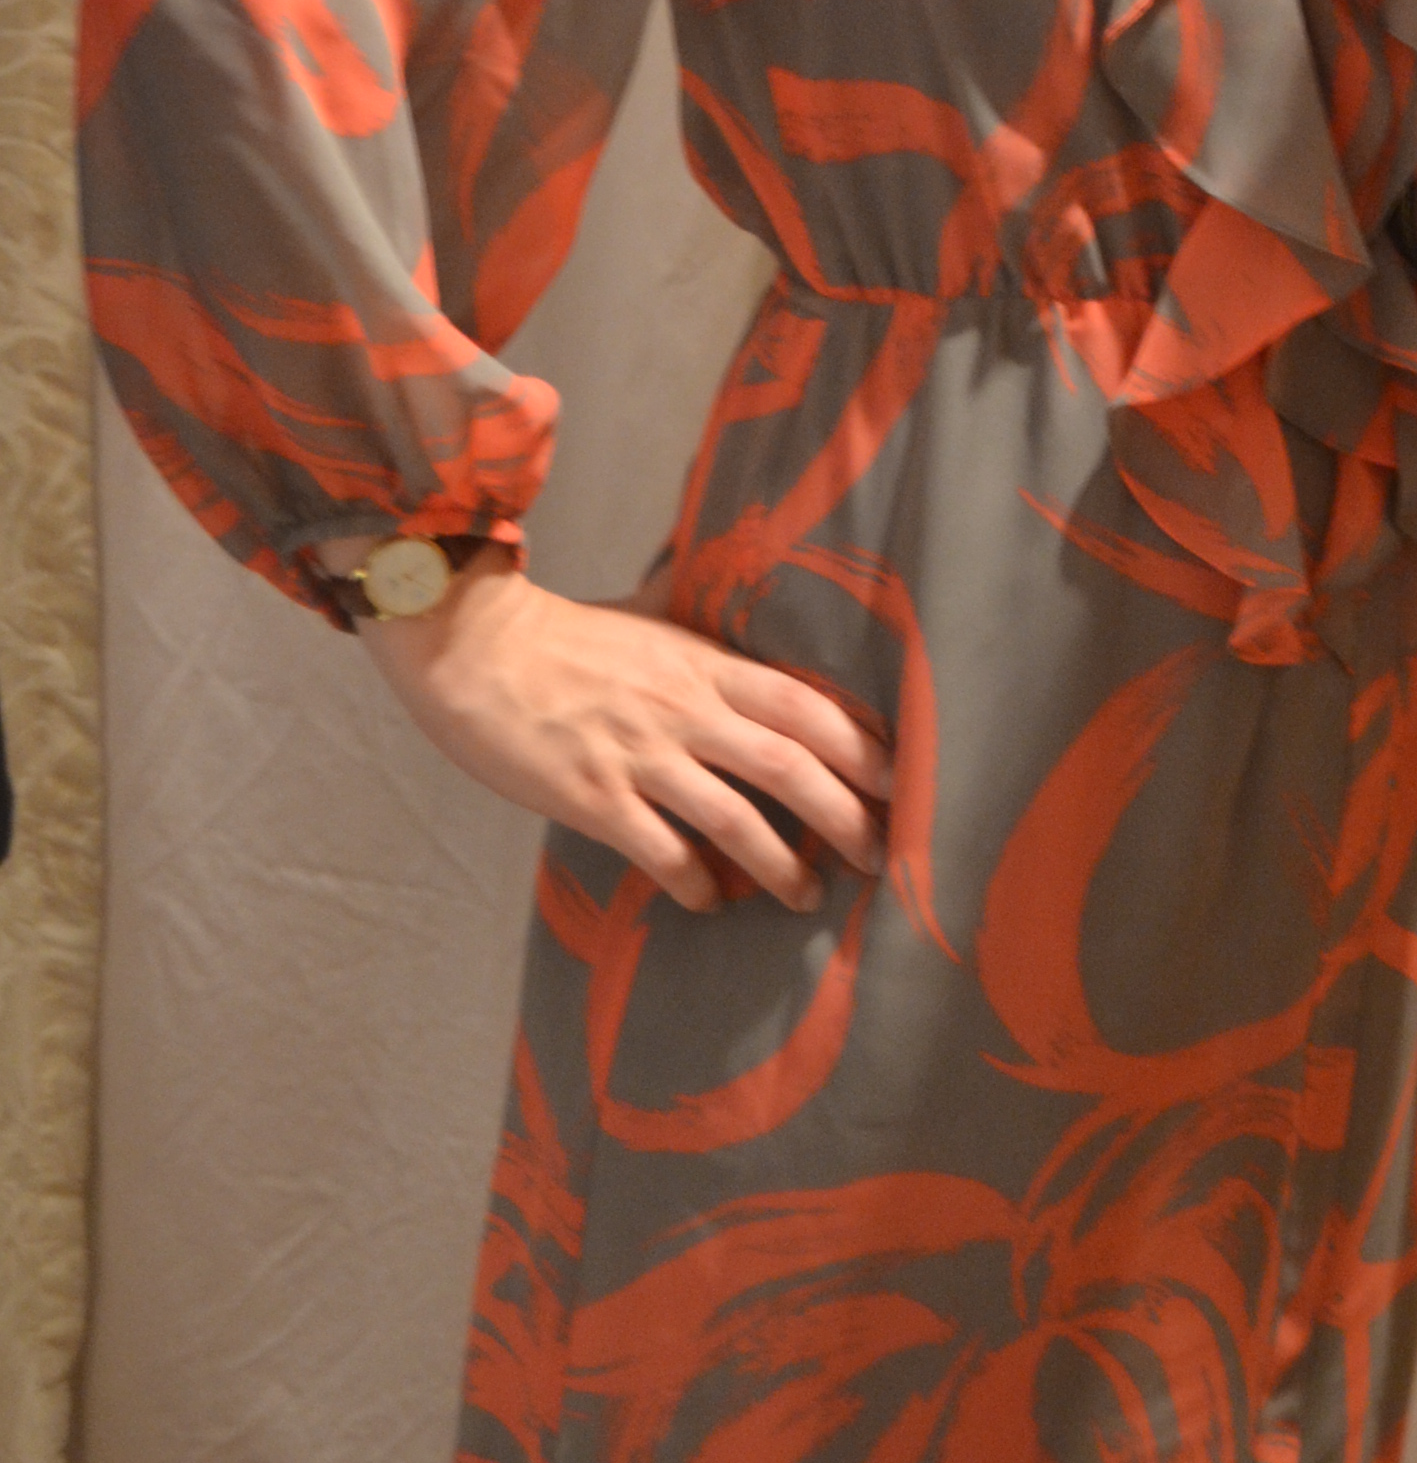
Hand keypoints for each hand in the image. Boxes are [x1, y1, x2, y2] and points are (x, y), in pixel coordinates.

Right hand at [360, 550, 889, 914]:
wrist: (472, 648)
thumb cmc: (562, 634)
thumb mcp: (647, 610)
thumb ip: (699, 603)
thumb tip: (735, 561)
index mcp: (704, 665)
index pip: (804, 704)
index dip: (860, 745)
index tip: (898, 780)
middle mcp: (684, 710)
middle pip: (789, 765)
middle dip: (845, 816)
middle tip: (878, 856)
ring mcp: (639, 756)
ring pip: (734, 818)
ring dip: (780, 866)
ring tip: (807, 897)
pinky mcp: (593, 797)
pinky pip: (660, 850)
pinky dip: (693, 882)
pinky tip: (710, 901)